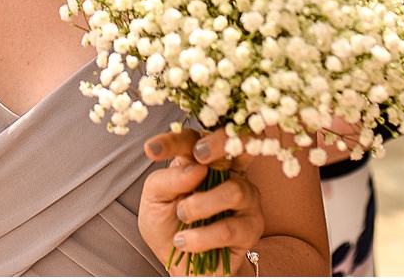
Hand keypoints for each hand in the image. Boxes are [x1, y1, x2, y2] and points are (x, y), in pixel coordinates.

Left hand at [138, 128, 264, 273]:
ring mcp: (245, 198)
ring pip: (234, 190)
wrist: (180, 265)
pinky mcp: (251, 227)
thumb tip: (196, 167)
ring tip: (183, 217)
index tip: (152, 150)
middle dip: (220, 143)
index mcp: (202, 159)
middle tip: (199, 156)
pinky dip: (202, 237)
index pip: (194, 138)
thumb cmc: (167, 225)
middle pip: (239, 142)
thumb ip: (168, 179)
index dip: (175, 139)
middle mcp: (229, 172)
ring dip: (201, 206)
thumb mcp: (154, 200)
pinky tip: (186, 242)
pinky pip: (230, 228)